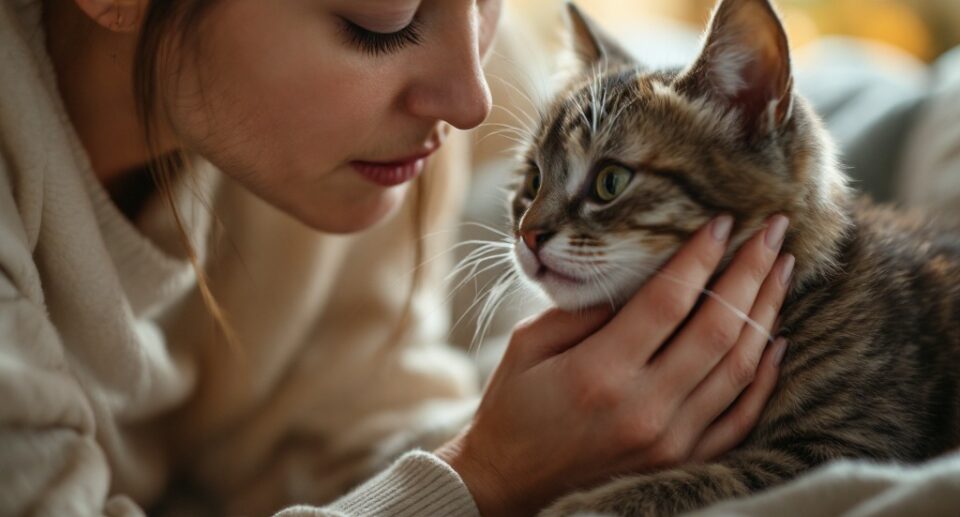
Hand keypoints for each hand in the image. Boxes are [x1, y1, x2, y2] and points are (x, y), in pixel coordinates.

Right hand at [436, 214, 793, 515]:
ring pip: (738, 368)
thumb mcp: (529, 343)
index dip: (700, 256)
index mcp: (599, 373)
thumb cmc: (513, 404)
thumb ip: (584, 309)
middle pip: (716, 329)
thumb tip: (641, 274)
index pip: (667, 301)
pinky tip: (776, 339)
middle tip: (773, 229)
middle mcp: (643, 408)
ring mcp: (669, 440)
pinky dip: (764, 376)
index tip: (722, 220)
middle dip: (750, 271)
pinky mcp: (681, 459)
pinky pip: (740, 417)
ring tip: (780, 270)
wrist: (511, 478)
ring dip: (766, 313)